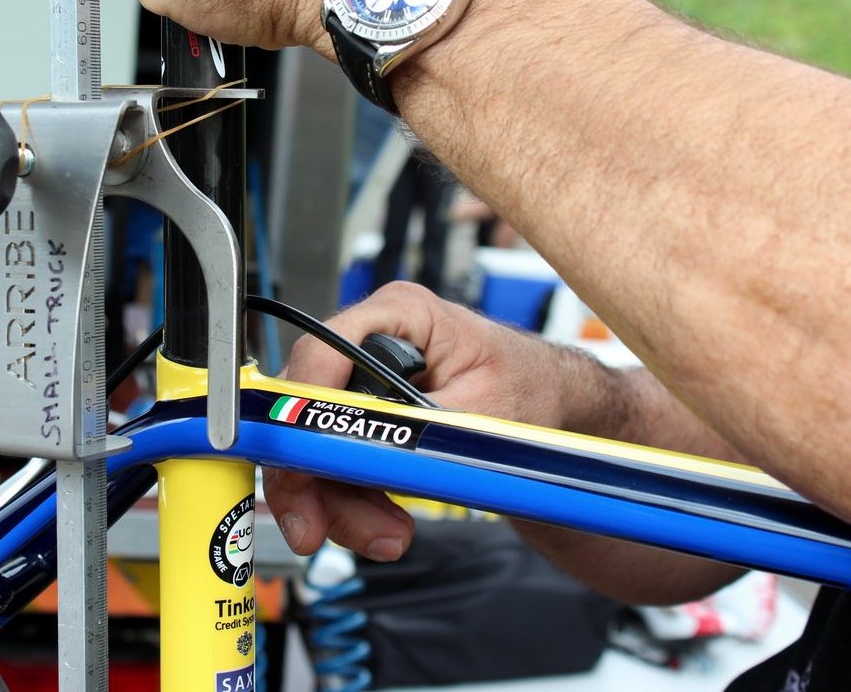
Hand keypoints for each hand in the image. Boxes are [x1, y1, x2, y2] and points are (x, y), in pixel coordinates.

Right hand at [263, 281, 595, 561]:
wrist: (549, 407)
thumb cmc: (530, 389)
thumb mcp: (483, 414)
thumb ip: (420, 430)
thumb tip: (364, 449)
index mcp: (401, 313)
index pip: (321, 350)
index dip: (300, 408)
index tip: (303, 465)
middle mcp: (370, 339)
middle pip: (305, 408)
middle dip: (313, 477)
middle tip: (318, 528)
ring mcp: (362, 378)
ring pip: (315, 446)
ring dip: (337, 503)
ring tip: (386, 537)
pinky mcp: (362, 414)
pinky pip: (334, 463)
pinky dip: (351, 503)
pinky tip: (385, 526)